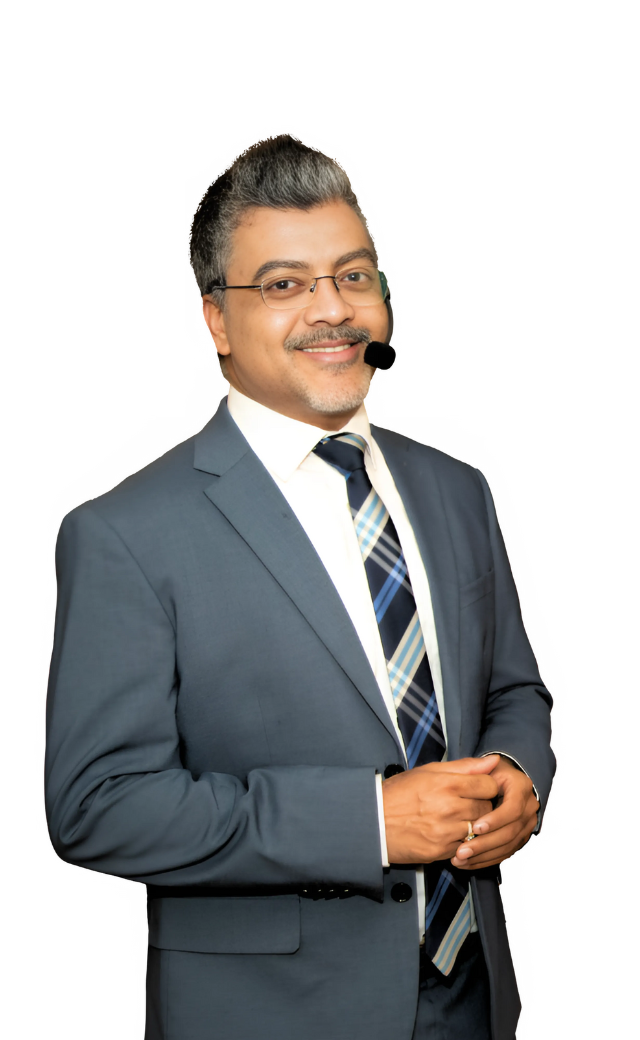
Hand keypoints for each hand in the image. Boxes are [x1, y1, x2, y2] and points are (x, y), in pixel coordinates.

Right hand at [382, 755, 500, 863]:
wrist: (373, 822)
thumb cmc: (399, 793)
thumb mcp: (428, 771)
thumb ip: (464, 766)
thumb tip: (494, 761)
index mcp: (447, 784)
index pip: (489, 786)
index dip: (485, 786)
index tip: (477, 788)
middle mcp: (449, 808)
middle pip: (487, 808)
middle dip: (480, 805)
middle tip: (463, 804)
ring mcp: (446, 832)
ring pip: (478, 829)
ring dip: (472, 825)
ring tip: (455, 819)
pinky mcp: (440, 851)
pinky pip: (465, 846)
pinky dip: (461, 841)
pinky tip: (447, 833)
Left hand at [450, 756, 539, 869]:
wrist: (497, 784)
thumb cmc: (484, 774)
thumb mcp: (481, 768)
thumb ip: (480, 766)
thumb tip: (493, 760)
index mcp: (521, 787)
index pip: (513, 808)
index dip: (495, 819)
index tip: (475, 827)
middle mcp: (529, 807)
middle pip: (511, 831)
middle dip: (485, 843)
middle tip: (461, 851)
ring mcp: (526, 825)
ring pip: (508, 846)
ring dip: (483, 856)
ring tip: (459, 860)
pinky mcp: (519, 839)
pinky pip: (505, 854)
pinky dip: (486, 861)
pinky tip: (467, 864)